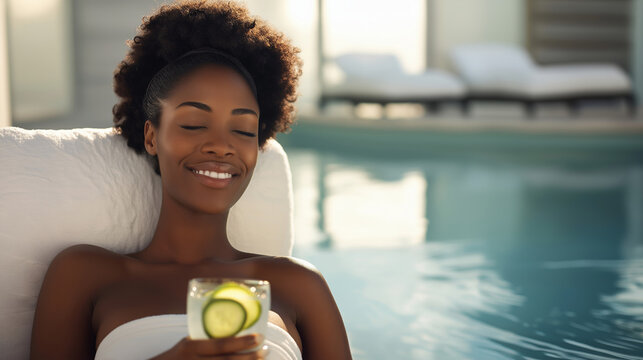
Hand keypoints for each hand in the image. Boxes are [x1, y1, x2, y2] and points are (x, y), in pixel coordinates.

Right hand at [150, 334, 267, 358]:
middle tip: (266, 350)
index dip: (242, 342)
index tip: (259, 337)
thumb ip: (207, 339)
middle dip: (250, 357)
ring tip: (262, 359)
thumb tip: (235, 327)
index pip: (221, 345)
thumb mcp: (188, 343)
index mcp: (191, 347)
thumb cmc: (178, 356)